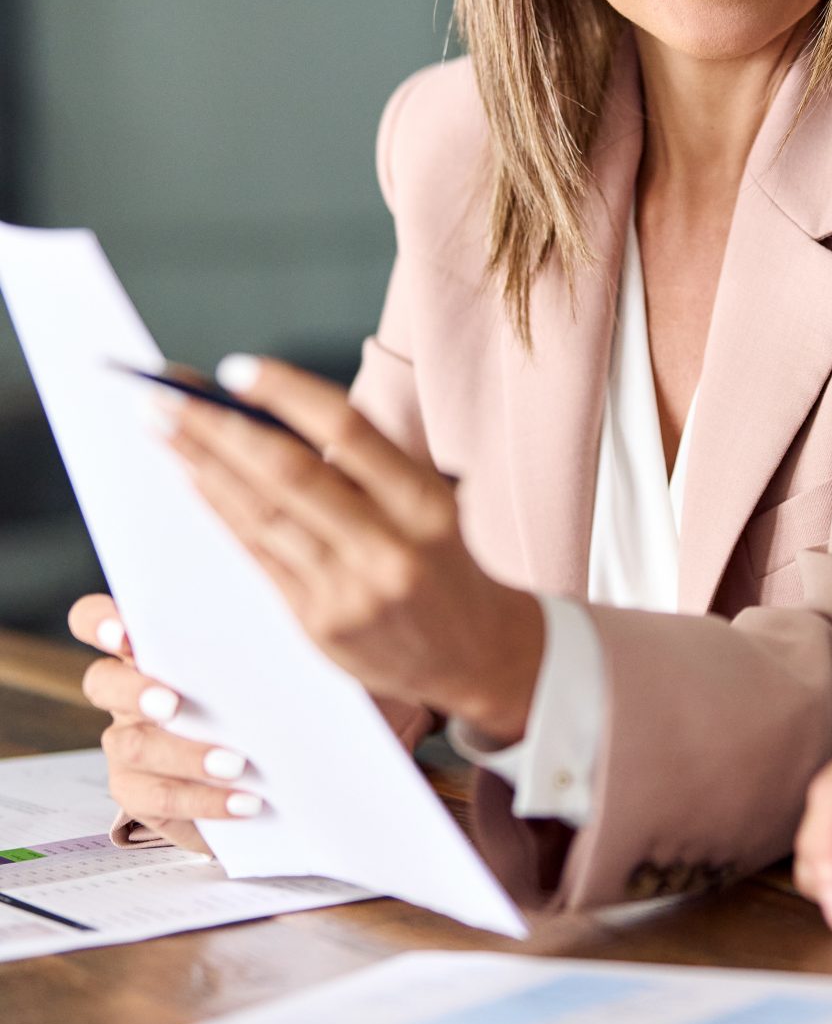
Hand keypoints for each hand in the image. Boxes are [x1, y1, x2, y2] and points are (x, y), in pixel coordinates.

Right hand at [69, 592, 263, 853]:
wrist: (269, 774)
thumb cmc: (264, 699)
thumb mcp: (260, 664)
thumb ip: (252, 641)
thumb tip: (293, 619)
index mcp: (149, 649)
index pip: (96, 621)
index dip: (100, 623)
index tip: (126, 633)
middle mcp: (127, 693)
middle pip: (102, 682)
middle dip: (135, 691)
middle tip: (173, 704)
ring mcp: (127, 743)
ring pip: (132, 745)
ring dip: (186, 753)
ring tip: (237, 764)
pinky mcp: (138, 793)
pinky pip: (156, 797)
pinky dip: (203, 798)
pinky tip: (245, 802)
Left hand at [160, 358, 543, 741]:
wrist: (476, 655)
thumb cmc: (442, 561)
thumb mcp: (428, 504)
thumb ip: (363, 465)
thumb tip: (265, 412)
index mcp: (426, 501)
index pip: (348, 430)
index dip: (287, 393)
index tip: (235, 368)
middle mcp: (390, 545)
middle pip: (290, 472)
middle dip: (219, 428)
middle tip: (166, 393)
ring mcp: (351, 589)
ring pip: (262, 514)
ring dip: (203, 466)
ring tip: (163, 428)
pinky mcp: (319, 623)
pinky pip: (257, 555)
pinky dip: (221, 512)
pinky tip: (193, 480)